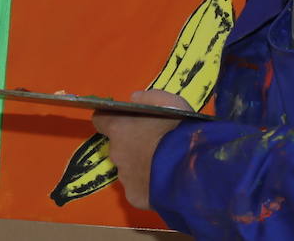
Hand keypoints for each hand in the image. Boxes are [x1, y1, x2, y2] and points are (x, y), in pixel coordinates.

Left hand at [91, 90, 192, 209]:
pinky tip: (164, 182)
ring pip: (127, 168)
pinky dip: (147, 185)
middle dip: (131, 144)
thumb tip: (134, 100)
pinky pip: (138, 188)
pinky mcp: (134, 196)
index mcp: (119, 127)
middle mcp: (115, 152)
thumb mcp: (169, 102)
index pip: (101, 119)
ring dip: (139, 165)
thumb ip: (147, 98)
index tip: (123, 120)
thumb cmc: (178, 130)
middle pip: (117, 146)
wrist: (192, 169)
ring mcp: (123, 177)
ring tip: (162, 165)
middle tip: (154, 144)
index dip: (111, 119)